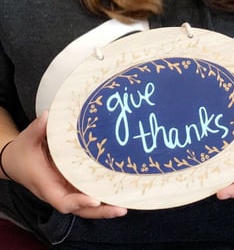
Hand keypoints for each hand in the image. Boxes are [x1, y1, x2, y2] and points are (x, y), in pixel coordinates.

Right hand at [2, 112, 126, 217]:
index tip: (94, 199)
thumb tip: (48, 115)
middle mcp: (57, 191)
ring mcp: (65, 190)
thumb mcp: (28, 138)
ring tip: (124, 203)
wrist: (15, 161)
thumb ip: (38, 128)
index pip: (62, 200)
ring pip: (86, 205)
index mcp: (46, 184)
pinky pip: (86, 195)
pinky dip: (101, 197)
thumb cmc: (22, 152)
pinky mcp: (71, 186)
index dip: (78, 201)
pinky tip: (117, 192)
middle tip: (120, 207)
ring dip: (104, 207)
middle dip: (100, 211)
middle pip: (80, 209)